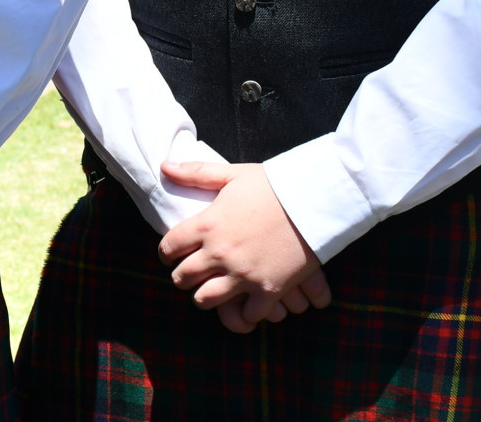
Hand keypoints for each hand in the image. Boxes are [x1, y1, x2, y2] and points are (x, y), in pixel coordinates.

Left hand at [157, 161, 331, 333]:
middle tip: (188, 274)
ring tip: (212, 291)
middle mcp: (220, 253)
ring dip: (205, 297)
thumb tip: (165, 166)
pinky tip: (245, 303)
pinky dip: (244, 312)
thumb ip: (196, 172)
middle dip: (182, 277)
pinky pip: (246, 314)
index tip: (171, 254)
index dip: (166, 252)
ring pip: (206, 300)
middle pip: (182, 278)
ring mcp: (244, 274)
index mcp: (207, 224)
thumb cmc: (274, 184)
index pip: (169, 247)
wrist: (315, 199)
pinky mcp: (269, 290)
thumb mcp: (232, 174)